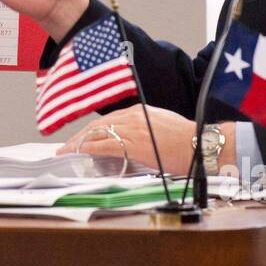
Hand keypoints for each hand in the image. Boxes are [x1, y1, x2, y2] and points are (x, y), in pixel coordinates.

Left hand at [56, 106, 236, 176]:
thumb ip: (145, 128)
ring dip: (79, 144)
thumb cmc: (186, 140)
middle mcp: (132, 116)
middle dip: (79, 137)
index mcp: (139, 112)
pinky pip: (104, 145)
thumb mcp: (161, 126)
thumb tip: (134, 139)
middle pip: (97, 125)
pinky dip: (89, 149)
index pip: (108, 120)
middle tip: (66, 147)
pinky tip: (79, 153)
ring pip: (96, 134)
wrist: (199, 144)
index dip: (91, 130)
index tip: (81, 138)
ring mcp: (132, 129)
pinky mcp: (133, 143)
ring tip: (67, 152)